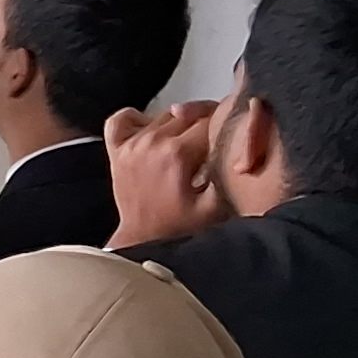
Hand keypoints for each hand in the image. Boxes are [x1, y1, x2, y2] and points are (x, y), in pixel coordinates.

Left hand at [104, 101, 232, 247]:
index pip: (211, 120)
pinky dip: (138, 120)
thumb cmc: (179, 228)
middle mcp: (152, 142)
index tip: (230, 140)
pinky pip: (123, 118)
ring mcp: (131, 144)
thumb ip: (229, 174)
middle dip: (206, 125)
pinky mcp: (117, 150)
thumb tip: (241, 146)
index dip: (225, 126)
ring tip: (189, 148)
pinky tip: (153, 133)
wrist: (144, 242)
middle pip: (189, 114)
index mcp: (177, 153)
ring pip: (164, 115)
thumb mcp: (216, 207)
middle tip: (213, 146)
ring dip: (179, 125)